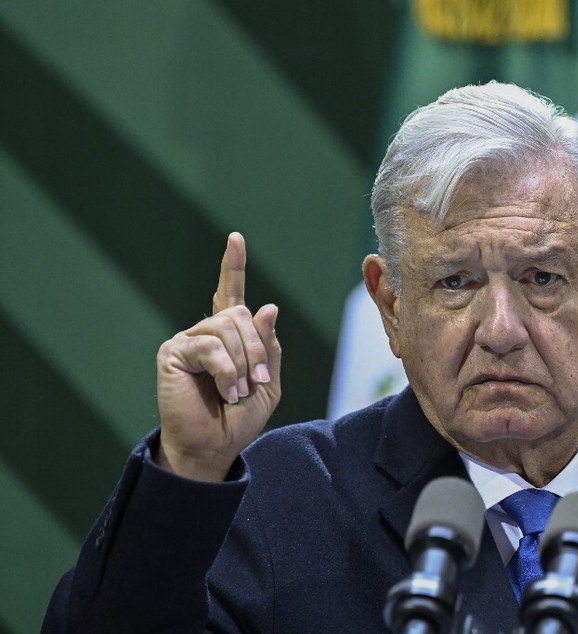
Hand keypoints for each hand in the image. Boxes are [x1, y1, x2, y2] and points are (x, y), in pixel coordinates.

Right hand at [155, 233, 281, 480]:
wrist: (214, 447)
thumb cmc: (238, 418)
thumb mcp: (268, 382)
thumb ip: (268, 347)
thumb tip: (267, 306)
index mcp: (230, 337)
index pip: (229, 293)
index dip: (233, 266)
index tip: (235, 238)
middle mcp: (206, 333)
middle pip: (241, 314)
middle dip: (257, 350)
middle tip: (257, 382)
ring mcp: (188, 340)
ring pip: (226, 328)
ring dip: (243, 364)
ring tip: (237, 391)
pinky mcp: (173, 353)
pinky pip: (209, 346)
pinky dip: (225, 370)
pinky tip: (224, 390)